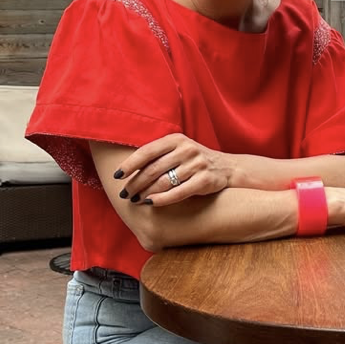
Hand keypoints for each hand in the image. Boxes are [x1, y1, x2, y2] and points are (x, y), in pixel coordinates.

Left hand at [114, 134, 232, 203]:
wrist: (227, 168)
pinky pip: (178, 192)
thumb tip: (126, 170)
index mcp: (176, 139)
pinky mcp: (205, 180)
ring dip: (145, 193)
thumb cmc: (194, 161)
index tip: (117, 176)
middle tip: (124, 194)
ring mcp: (197, 164)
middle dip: (135, 183)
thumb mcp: (178, 150)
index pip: (147, 151)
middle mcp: (186, 149)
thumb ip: (157, 155)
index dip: (130, 164)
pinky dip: (162, 199)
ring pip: (163, 182)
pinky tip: (151, 203)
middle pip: (153, 169)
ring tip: (135, 201)